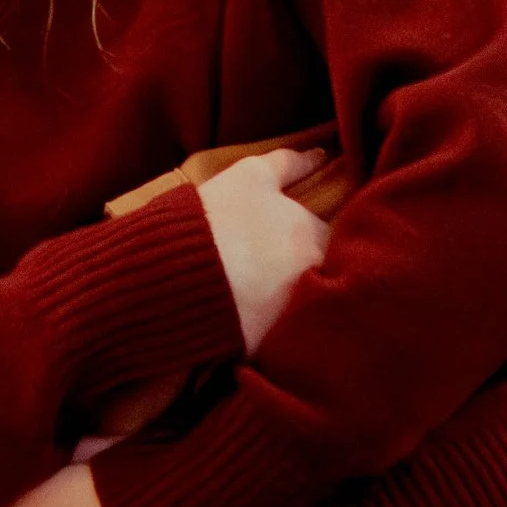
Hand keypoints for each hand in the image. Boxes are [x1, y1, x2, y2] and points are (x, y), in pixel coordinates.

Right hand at [197, 147, 330, 353]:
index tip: (296, 241)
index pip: (338, 242)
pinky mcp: (267, 352)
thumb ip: (290, 163)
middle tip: (278, 269)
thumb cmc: (215, 218)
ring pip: (306, 313)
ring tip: (259, 295)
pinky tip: (246, 320)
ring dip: (291, 305)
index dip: (319, 241)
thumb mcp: (250, 177)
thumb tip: (320, 155)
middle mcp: (315, 284)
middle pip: (329, 281)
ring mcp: (292, 321)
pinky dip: (269, 333)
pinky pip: (279, 344)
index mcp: (316, 242)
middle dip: (314, 276)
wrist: (168, 274)